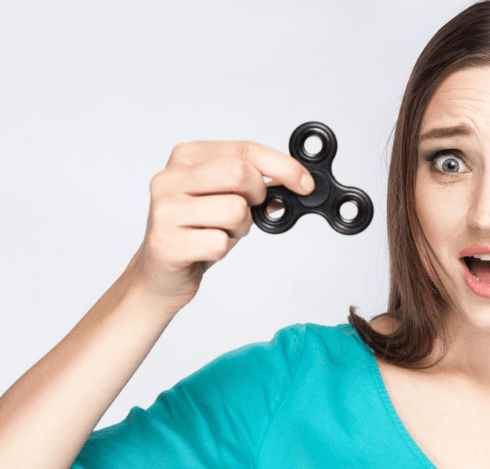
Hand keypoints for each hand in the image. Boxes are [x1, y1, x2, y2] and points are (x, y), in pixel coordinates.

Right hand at [126, 140, 313, 310]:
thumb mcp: (226, 198)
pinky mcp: (165, 242)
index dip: (283, 166)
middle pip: (241, 173)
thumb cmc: (197, 231)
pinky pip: (220, 243)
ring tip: (218, 232)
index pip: (245, 149)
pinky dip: (222, 250)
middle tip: (246, 211)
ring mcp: (165, 210)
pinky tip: (204, 250)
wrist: (160, 273)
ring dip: (239, 229)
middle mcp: (170, 178)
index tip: (304, 183)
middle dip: (257, 197)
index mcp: (186, 156)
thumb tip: (297, 182)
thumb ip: (256, 184)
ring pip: (235, 210)